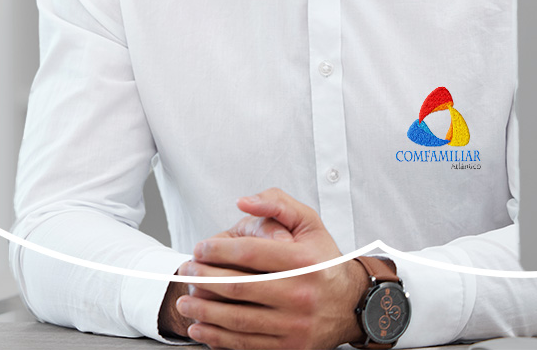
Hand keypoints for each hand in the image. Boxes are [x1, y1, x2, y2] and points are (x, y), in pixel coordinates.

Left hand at [176, 188, 370, 349]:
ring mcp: (295, 325)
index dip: (218, 249)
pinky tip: (200, 329)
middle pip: (240, 288)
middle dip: (204, 280)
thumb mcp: (309, 223)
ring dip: (205, 312)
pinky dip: (218, 338)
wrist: (352, 304)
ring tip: (185, 302)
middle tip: (185, 273)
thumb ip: (277, 203)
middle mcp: (300, 294)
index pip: (251, 253)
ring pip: (239, 320)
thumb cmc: (324, 260)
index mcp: (303, 262)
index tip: (199, 248)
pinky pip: (246, 345)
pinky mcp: (291, 348)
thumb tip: (243, 201)